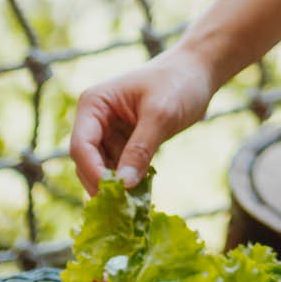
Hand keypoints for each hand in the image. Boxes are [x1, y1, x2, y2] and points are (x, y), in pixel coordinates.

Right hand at [70, 45, 217, 193]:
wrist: (199, 71)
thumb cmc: (179, 83)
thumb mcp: (161, 115)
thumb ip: (141, 149)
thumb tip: (123, 185)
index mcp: (94, 104)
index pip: (81, 146)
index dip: (93, 172)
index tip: (115, 194)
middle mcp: (95, 119)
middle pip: (87, 162)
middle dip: (103, 184)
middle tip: (123, 210)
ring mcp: (108, 132)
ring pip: (102, 170)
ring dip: (116, 187)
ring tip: (134, 207)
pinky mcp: (124, 143)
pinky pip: (119, 169)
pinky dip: (129, 182)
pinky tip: (142, 196)